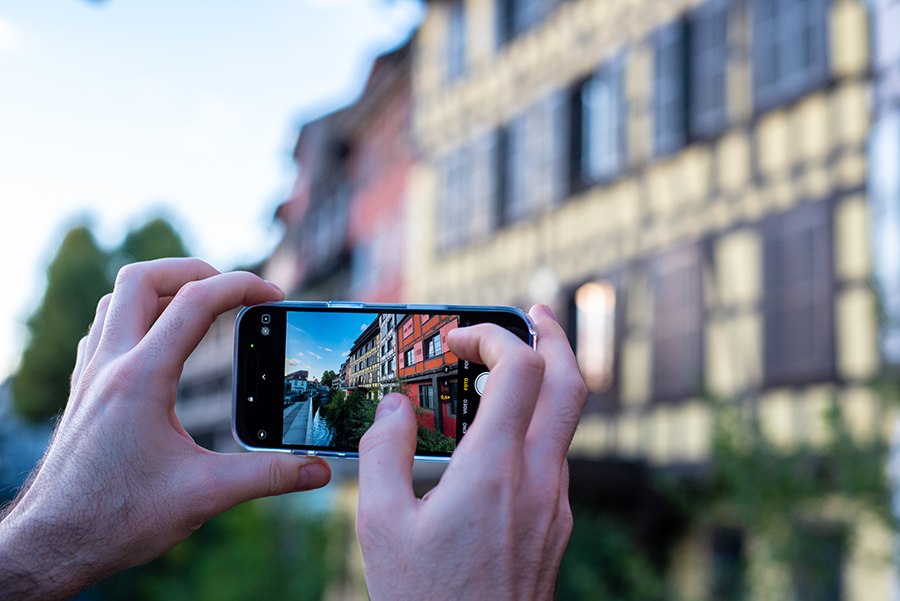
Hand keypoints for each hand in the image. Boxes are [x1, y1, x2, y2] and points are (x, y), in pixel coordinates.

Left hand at [0, 258, 330, 600]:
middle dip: (193, 270)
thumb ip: (268, 477)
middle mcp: (109, 366)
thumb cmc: (117, 520)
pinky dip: (137, 317)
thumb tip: (319, 471)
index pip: (194, 302)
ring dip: (160, 290)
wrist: (53, 544)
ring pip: (116, 300)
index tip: (274, 295)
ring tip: (201, 306)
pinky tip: (160, 344)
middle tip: (232, 288)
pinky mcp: (82, 392)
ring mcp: (89, 376)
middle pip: (142, 279)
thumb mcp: (204, 496)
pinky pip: (104, 330)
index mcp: (140, 378)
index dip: (242, 286)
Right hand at [357, 304, 586, 600]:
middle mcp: (539, 478)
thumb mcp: (382, 525)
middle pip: (572, 381)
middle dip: (554, 335)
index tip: (455, 339)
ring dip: (543, 381)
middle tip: (530, 312)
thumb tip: (395, 407)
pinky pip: (554, 454)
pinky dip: (534, 423)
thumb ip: (384, 451)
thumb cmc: (424, 600)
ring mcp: (555, 503)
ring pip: (566, 419)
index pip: (521, 368)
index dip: (492, 335)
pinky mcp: (555, 525)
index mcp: (495, 469)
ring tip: (499, 374)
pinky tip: (495, 437)